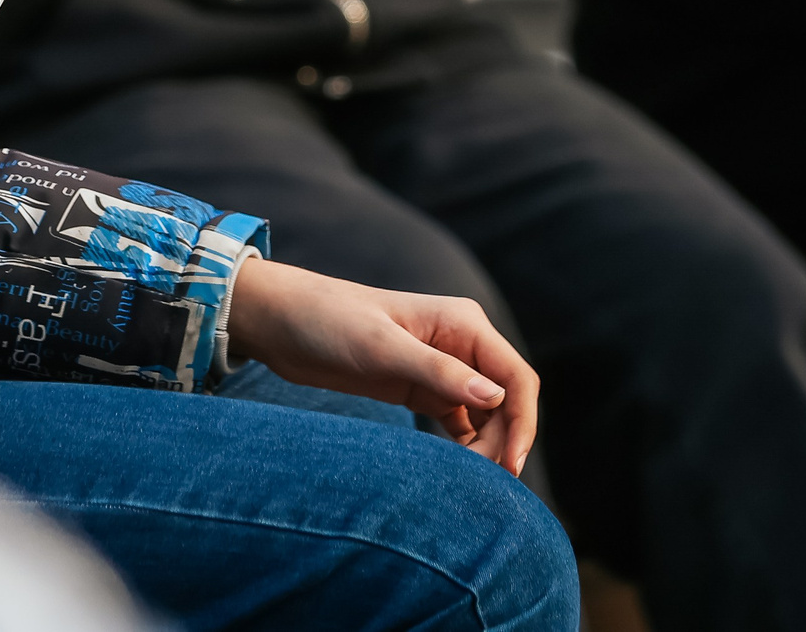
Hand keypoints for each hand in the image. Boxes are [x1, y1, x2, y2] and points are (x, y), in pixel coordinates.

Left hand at [224, 258, 537, 474]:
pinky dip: (467, 447)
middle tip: (484, 483)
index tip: (511, 465)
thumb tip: (496, 397)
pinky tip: (459, 471)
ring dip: (488, 448)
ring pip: (489, 416)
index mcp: (463, 323)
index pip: (516, 377)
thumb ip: (438, 372)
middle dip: (505, 441)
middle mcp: (461, 345)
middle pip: (507, 401)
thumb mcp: (381, 348)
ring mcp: (443, 369)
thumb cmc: (329, 322)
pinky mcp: (421, 390)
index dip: (523, 422)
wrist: (282, 324)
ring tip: (471, 483)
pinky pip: (461, 423)